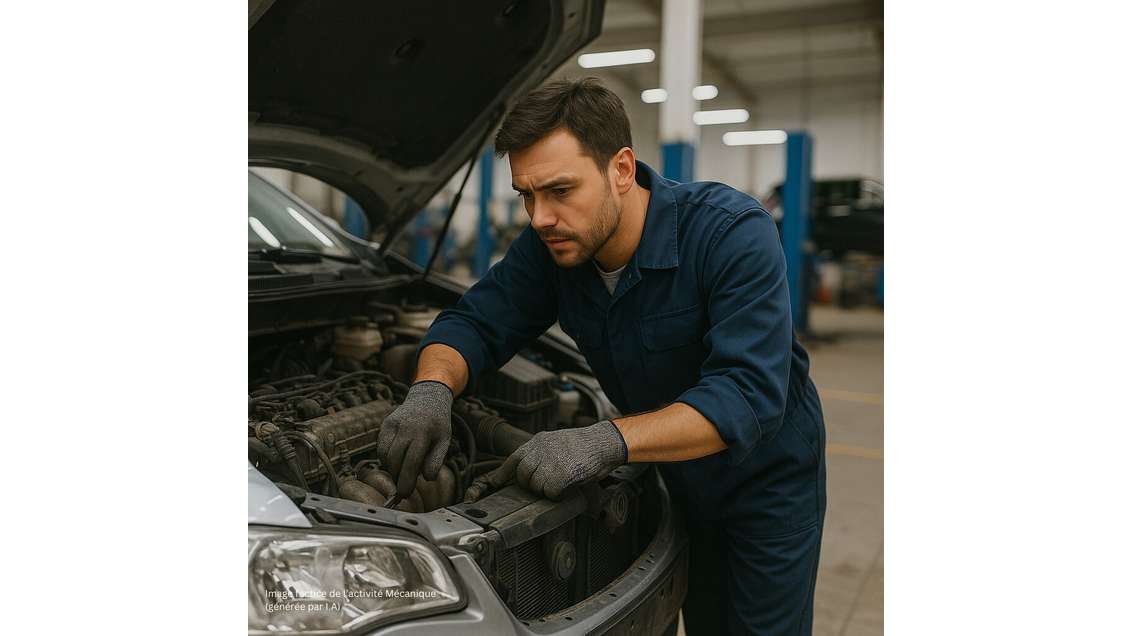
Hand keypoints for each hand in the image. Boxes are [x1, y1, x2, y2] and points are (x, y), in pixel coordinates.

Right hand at [377, 380, 452, 497]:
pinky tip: (397, 459)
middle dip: (397, 477)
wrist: (426, 398)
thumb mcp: (444, 440)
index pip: (412, 461)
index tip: (404, 493)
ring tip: (403, 472)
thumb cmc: (437, 423)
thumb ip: (436, 460)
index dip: (406, 479)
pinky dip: (386, 458)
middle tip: (403, 487)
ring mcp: (392, 424)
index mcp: (423, 431)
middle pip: (395, 459)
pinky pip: (381, 448)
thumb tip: (427, 478)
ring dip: (392, 468)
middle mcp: (405, 426)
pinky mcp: (385, 424)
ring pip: (385, 455)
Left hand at [464, 420, 626, 501]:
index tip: (485, 489)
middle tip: (549, 484)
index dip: (498, 477)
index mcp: (537, 442)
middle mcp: (540, 448)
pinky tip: (568, 486)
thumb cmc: (585, 447)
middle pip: (522, 476)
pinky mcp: (561, 471)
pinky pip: (550, 491)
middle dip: (532, 485)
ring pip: (535, 485)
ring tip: (562, 482)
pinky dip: (558, 493)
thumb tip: (529, 476)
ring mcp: (549, 459)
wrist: (605, 442)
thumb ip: (541, 457)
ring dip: (546, 489)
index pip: (511, 461)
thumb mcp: (557, 445)